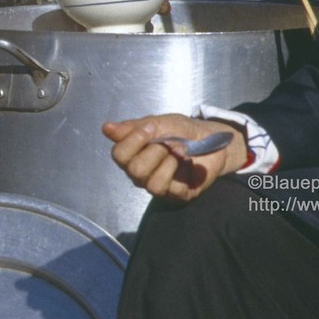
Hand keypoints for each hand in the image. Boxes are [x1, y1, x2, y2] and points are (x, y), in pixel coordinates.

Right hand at [102, 114, 247, 202]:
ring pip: (151, 182)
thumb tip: (106, 128)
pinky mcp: (177, 195)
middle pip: (133, 170)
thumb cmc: (183, 130)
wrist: (213, 138)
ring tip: (180, 150)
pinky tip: (187, 160)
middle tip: (169, 141)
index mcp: (134, 154)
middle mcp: (142, 173)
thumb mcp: (160, 122)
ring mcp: (159, 186)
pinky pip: (170, 189)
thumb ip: (133, 127)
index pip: (118, 154)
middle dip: (154, 150)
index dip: (133, 140)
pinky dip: (179, 169)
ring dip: (168, 160)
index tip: (150, 127)